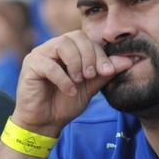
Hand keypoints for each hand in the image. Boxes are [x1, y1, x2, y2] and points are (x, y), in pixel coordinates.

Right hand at [12, 31, 136, 136]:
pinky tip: (69, 91)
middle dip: (89, 56)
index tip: (108, 71)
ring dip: (76, 63)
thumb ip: (105, 73)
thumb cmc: (65, 103)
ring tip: (79, 81)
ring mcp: (40, 54)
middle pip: (76, 36)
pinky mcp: (30, 65)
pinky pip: (49, 65)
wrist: (45, 122)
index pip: (87, 39)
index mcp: (69, 49)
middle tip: (92, 76)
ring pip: (63, 44)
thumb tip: (129, 61)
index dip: (99, 54)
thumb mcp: (90, 88)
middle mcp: (54, 47)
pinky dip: (63, 78)